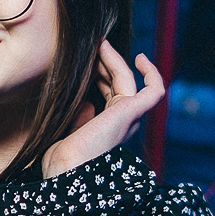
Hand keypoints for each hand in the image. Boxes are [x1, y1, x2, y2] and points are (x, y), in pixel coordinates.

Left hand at [42, 43, 164, 178]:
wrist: (65, 172)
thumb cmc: (60, 160)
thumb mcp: (67, 131)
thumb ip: (79, 116)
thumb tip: (86, 101)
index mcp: (106, 130)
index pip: (108, 95)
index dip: (99, 76)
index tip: (86, 61)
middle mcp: (121, 124)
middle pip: (117, 85)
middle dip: (104, 64)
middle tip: (91, 47)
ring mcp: (128, 118)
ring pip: (127, 81)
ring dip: (115, 60)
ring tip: (101, 43)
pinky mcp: (132, 112)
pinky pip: (154, 90)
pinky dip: (152, 73)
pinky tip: (139, 58)